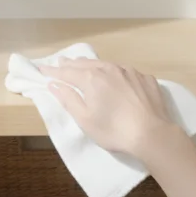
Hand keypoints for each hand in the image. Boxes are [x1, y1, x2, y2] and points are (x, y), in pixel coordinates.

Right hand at [39, 59, 189, 160]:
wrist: (153, 134)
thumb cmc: (114, 130)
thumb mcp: (85, 119)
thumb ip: (68, 99)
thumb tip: (54, 84)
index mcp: (91, 78)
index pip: (66, 72)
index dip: (53, 72)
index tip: (42, 70)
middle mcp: (109, 69)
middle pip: (85, 64)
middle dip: (71, 64)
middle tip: (61, 62)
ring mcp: (129, 71)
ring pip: (106, 64)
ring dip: (92, 65)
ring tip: (84, 65)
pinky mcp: (145, 78)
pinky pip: (125, 71)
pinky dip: (115, 72)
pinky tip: (115, 77)